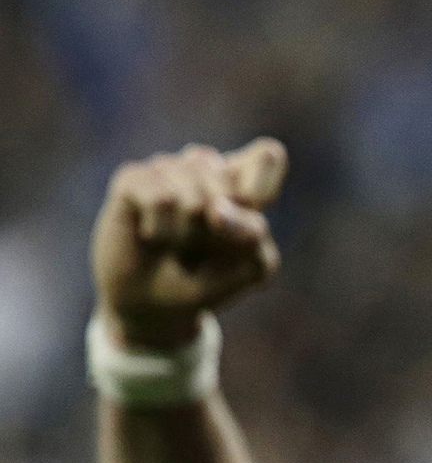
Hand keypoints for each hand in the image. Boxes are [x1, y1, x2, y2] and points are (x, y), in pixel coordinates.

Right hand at [92, 138, 287, 348]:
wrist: (154, 306)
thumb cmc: (210, 280)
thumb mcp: (251, 268)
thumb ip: (251, 237)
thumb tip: (215, 210)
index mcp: (244, 180)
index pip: (268, 156)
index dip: (258, 191)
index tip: (248, 216)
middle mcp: (205, 166)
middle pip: (229, 188)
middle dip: (220, 234)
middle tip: (205, 248)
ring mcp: (167, 167)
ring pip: (193, 196)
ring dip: (188, 236)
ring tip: (177, 244)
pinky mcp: (133, 177)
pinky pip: (160, 199)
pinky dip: (162, 231)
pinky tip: (154, 236)